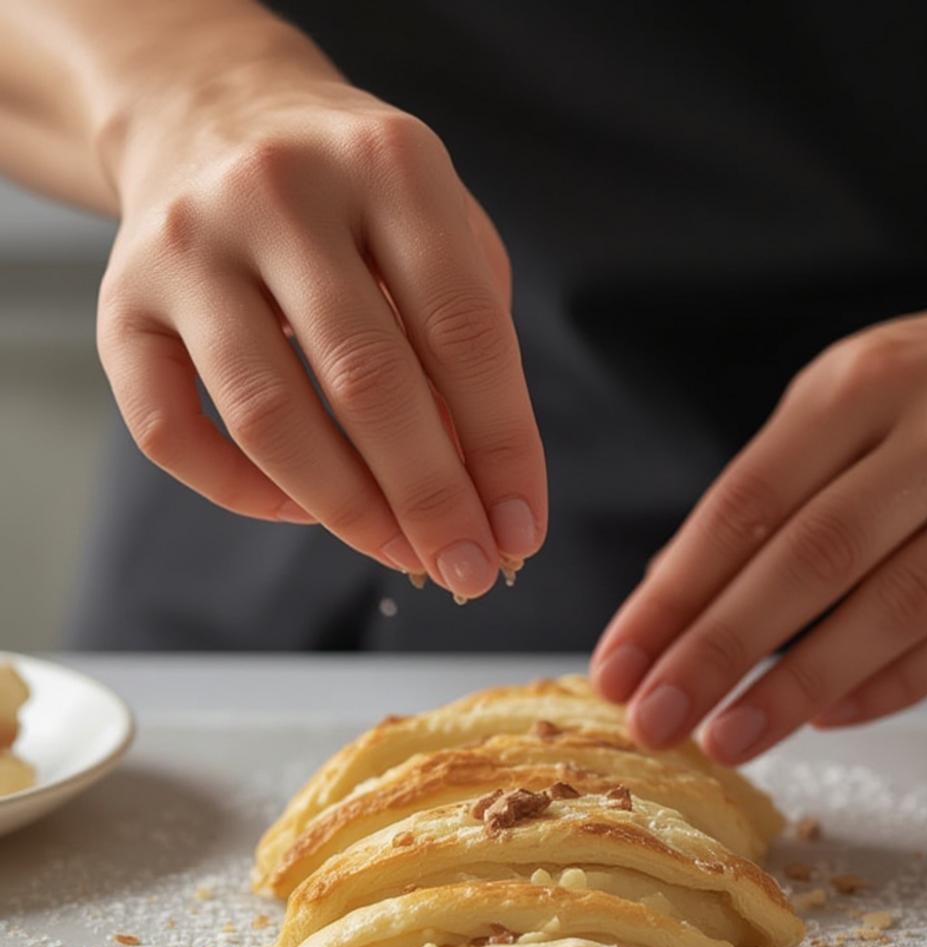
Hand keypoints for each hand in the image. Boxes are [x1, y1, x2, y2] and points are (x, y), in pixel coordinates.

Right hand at [96, 17, 545, 597]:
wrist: (209, 112)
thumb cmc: (354, 201)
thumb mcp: (438, 233)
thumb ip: (468, 349)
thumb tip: (480, 495)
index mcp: (386, 163)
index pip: (461, 330)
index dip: (502, 446)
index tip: (519, 530)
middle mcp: (279, 192)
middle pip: (366, 381)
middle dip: (430, 498)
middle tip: (468, 569)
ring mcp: (188, 245)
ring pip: (267, 416)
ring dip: (346, 509)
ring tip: (400, 553)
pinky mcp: (122, 302)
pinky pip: (170, 431)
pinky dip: (240, 492)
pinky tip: (298, 509)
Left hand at [591, 266, 926, 759]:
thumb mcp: (851, 393)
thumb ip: (770, 485)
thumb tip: (674, 590)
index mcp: (865, 385)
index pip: (748, 505)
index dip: (675, 595)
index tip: (620, 661)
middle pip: (812, 562)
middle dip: (718, 652)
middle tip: (654, 718)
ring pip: (893, 610)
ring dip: (798, 687)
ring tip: (727, 740)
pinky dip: (894, 686)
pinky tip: (829, 720)